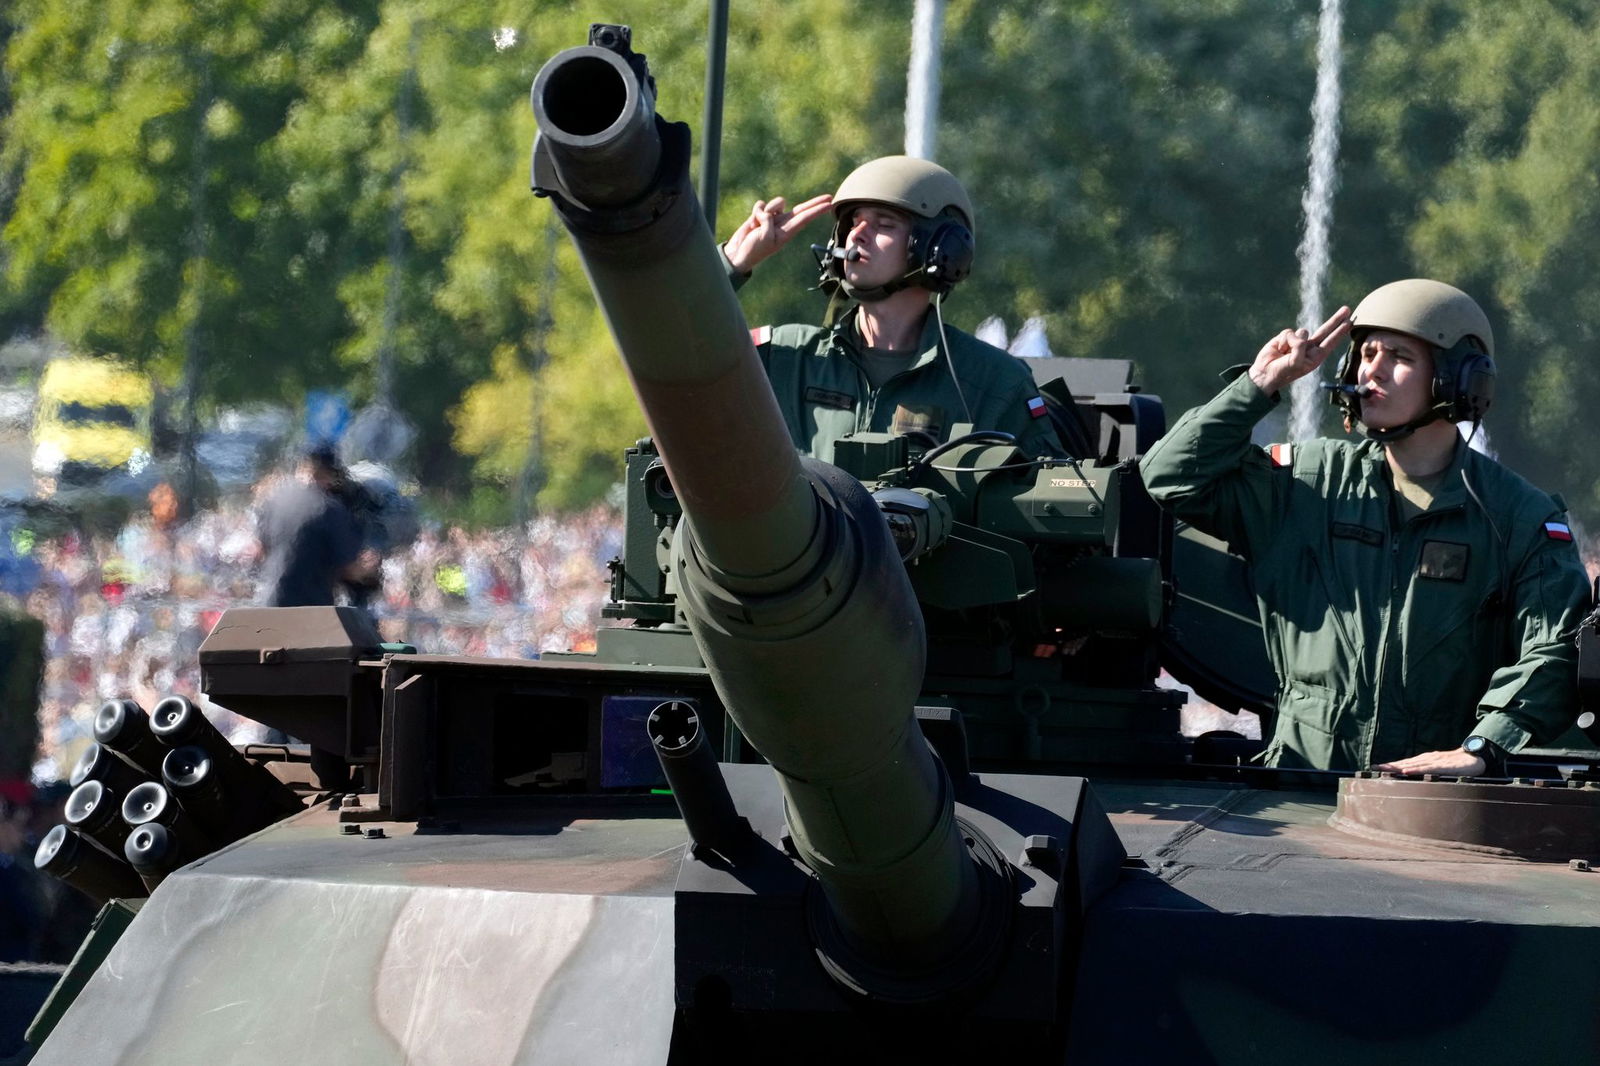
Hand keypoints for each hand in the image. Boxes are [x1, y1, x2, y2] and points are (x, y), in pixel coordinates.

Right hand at [722, 193, 833, 273]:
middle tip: (829, 197)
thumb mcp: (764, 237)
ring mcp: (772, 219)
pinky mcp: (761, 215)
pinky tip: (752, 222)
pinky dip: (756, 211)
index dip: (817, 210)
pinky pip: (761, 205)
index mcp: (787, 232)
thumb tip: (767, 211)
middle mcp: (783, 224)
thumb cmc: (754, 249)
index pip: (805, 218)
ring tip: (757, 223)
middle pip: (801, 209)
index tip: (829, 204)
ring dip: (767, 209)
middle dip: (814, 203)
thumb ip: (769, 221)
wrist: (738, 253)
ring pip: (777, 204)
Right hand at [1247, 306, 1352, 396]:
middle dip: (1336, 319)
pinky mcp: (1286, 338)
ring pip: (1301, 331)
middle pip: (1325, 330)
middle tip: (1347, 309)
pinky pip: (1288, 332)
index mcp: (1315, 357)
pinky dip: (1282, 341)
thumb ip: (1300, 346)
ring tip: (1285, 354)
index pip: (1331, 341)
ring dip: (1291, 342)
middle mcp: (1309, 348)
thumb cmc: (1283, 372)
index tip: (1350, 322)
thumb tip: (1299, 334)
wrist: (1264, 373)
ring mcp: (1298, 342)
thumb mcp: (1296, 362)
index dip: (1340, 331)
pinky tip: (1279, 350)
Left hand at [1372, 749, 1487, 776]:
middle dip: (1389, 766)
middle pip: (1405, 762)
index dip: (1390, 765)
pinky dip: (1416, 770)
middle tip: (1374, 768)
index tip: (1376, 768)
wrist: (1476, 758)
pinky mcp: (1443, 765)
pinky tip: (1406, 772)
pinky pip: (1427, 768)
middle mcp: (1427, 759)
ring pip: (1413, 764)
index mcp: (1425, 760)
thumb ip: (1429, 772)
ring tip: (1385, 769)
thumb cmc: (1457, 764)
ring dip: (1398, 767)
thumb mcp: (1440, 768)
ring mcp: (1434, 761)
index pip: (1405, 763)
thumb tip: (1415, 778)